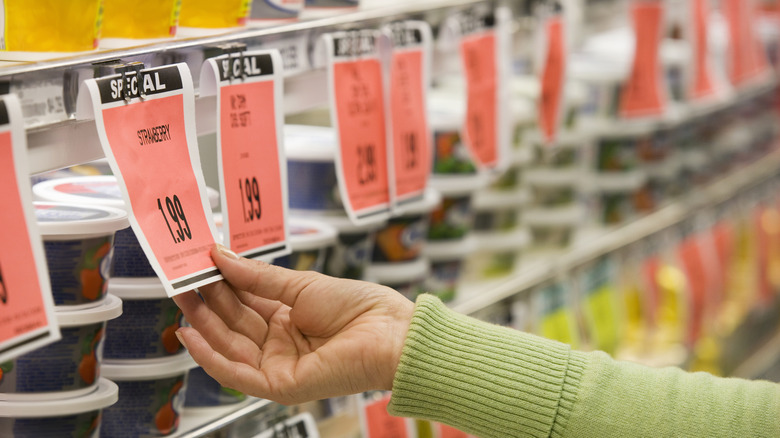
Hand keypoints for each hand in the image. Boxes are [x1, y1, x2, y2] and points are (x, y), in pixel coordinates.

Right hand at [173, 245, 414, 404]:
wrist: (390, 333)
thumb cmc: (360, 308)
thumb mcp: (301, 284)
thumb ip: (258, 276)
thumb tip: (221, 257)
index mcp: (289, 317)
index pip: (244, 300)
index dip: (220, 283)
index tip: (198, 263)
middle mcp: (281, 342)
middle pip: (233, 322)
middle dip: (206, 301)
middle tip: (181, 277)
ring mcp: (279, 364)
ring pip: (230, 346)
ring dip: (203, 323)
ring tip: (181, 296)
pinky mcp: (281, 384)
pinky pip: (237, 374)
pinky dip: (211, 356)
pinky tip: (191, 335)